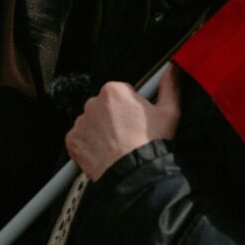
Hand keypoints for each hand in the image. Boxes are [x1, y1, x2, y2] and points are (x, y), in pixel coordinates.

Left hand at [65, 64, 180, 180]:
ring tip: (117, 145)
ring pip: (91, 122)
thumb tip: (172, 71)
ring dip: (101, 130)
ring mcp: (80, 122)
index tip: (136, 119)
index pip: (121, 92)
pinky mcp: (72, 140)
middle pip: (104, 107)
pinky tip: (105, 152)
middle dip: (114, 117)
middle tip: (127, 134)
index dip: (131, 106)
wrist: (134, 174)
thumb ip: (170, 86)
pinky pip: (80, 139)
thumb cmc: (151, 144)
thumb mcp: (169, 112)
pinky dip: (89, 144)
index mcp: (114, 91)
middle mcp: (93, 103)